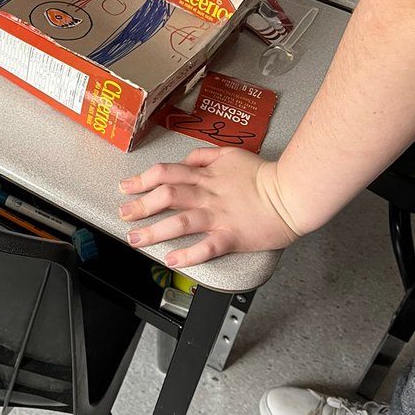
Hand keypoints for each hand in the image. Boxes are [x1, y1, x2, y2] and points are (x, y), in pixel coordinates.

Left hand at [118, 148, 299, 267]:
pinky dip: (188, 254)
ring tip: (136, 239)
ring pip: (180, 222)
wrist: (292, 193)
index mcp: (205, 176)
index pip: (165, 173)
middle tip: (122, 214)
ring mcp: (218, 216)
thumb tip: (187, 158)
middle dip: (139, 206)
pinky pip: (206, 246)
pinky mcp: (232, 236)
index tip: (126, 187)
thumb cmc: (264, 175)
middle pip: (166, 196)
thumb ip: (205, 155)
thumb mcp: (230, 154)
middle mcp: (207, 195)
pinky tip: (172, 260)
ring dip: (154, 231)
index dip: (141, 180)